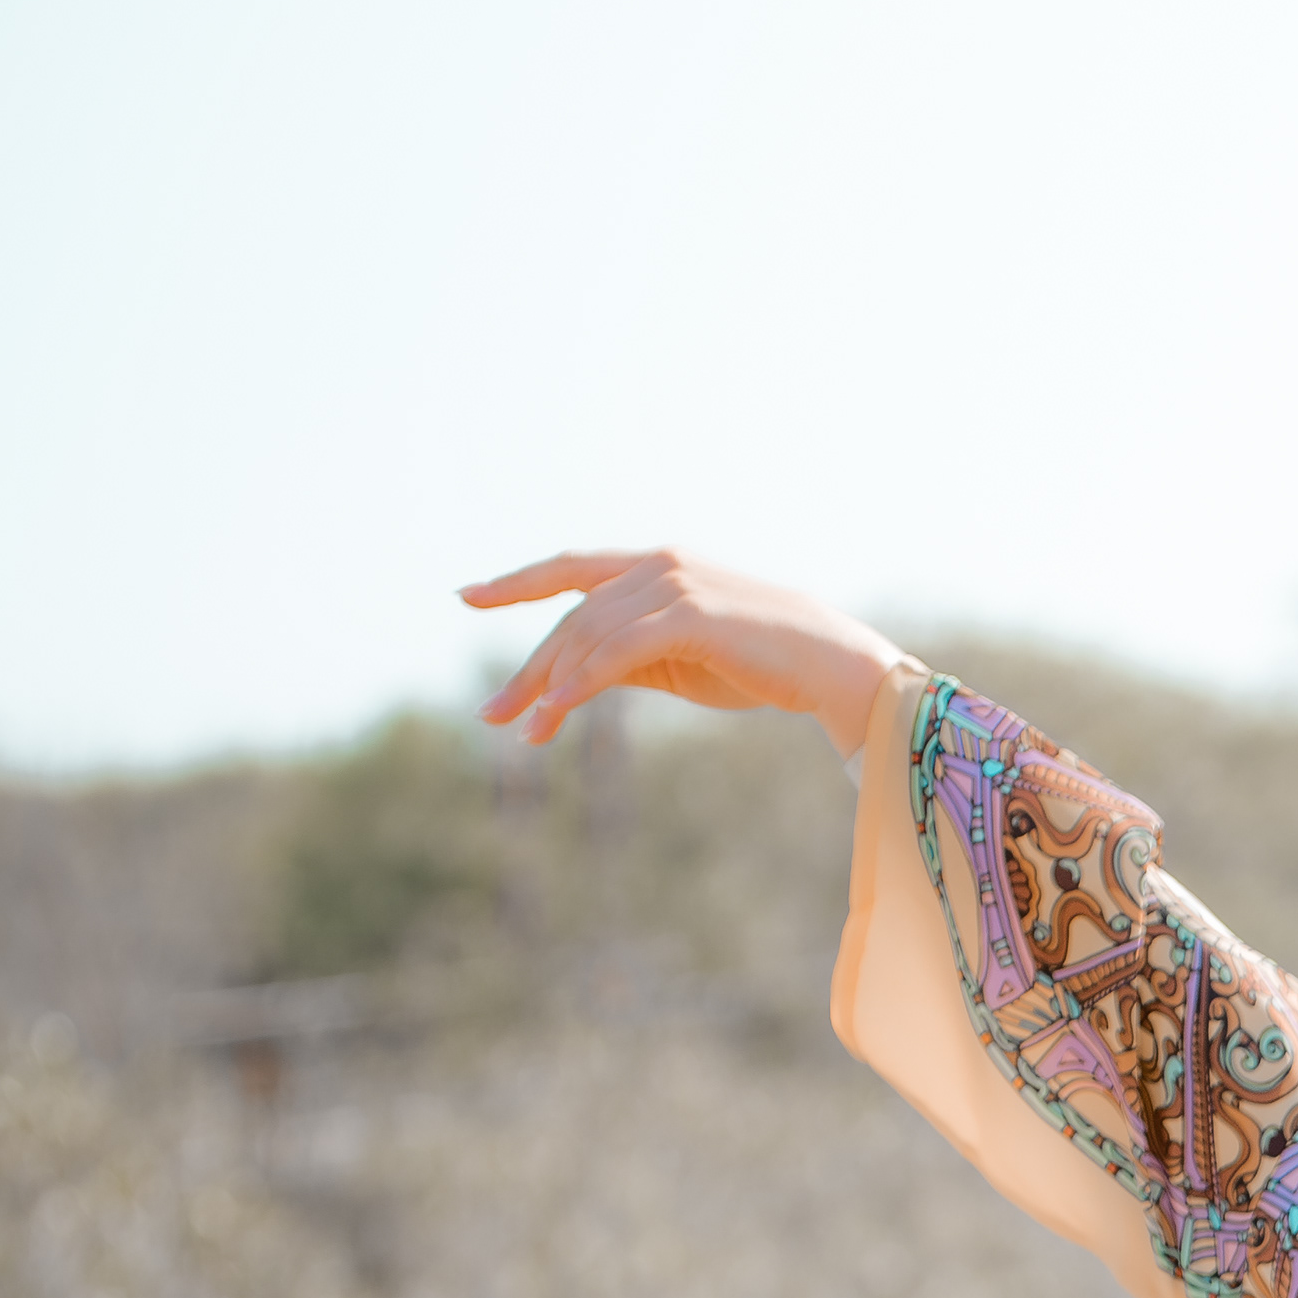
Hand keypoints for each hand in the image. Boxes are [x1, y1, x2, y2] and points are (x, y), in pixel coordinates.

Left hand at [460, 548, 914, 761]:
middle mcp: (657, 566)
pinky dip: (582, 682)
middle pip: (571, 616)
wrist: (830, 664)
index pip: (569, 570)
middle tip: (491, 714)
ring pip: (587, 636)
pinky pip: (617, 652)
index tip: (467, 597)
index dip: (515, 582)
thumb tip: (578, 682)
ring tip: (525, 732)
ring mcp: (673, 586)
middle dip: (528, 669)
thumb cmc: (761, 664)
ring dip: (550, 688)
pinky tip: (557, 711)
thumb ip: (630, 658)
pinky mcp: (689, 616)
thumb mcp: (681, 660)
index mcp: (654, 567)